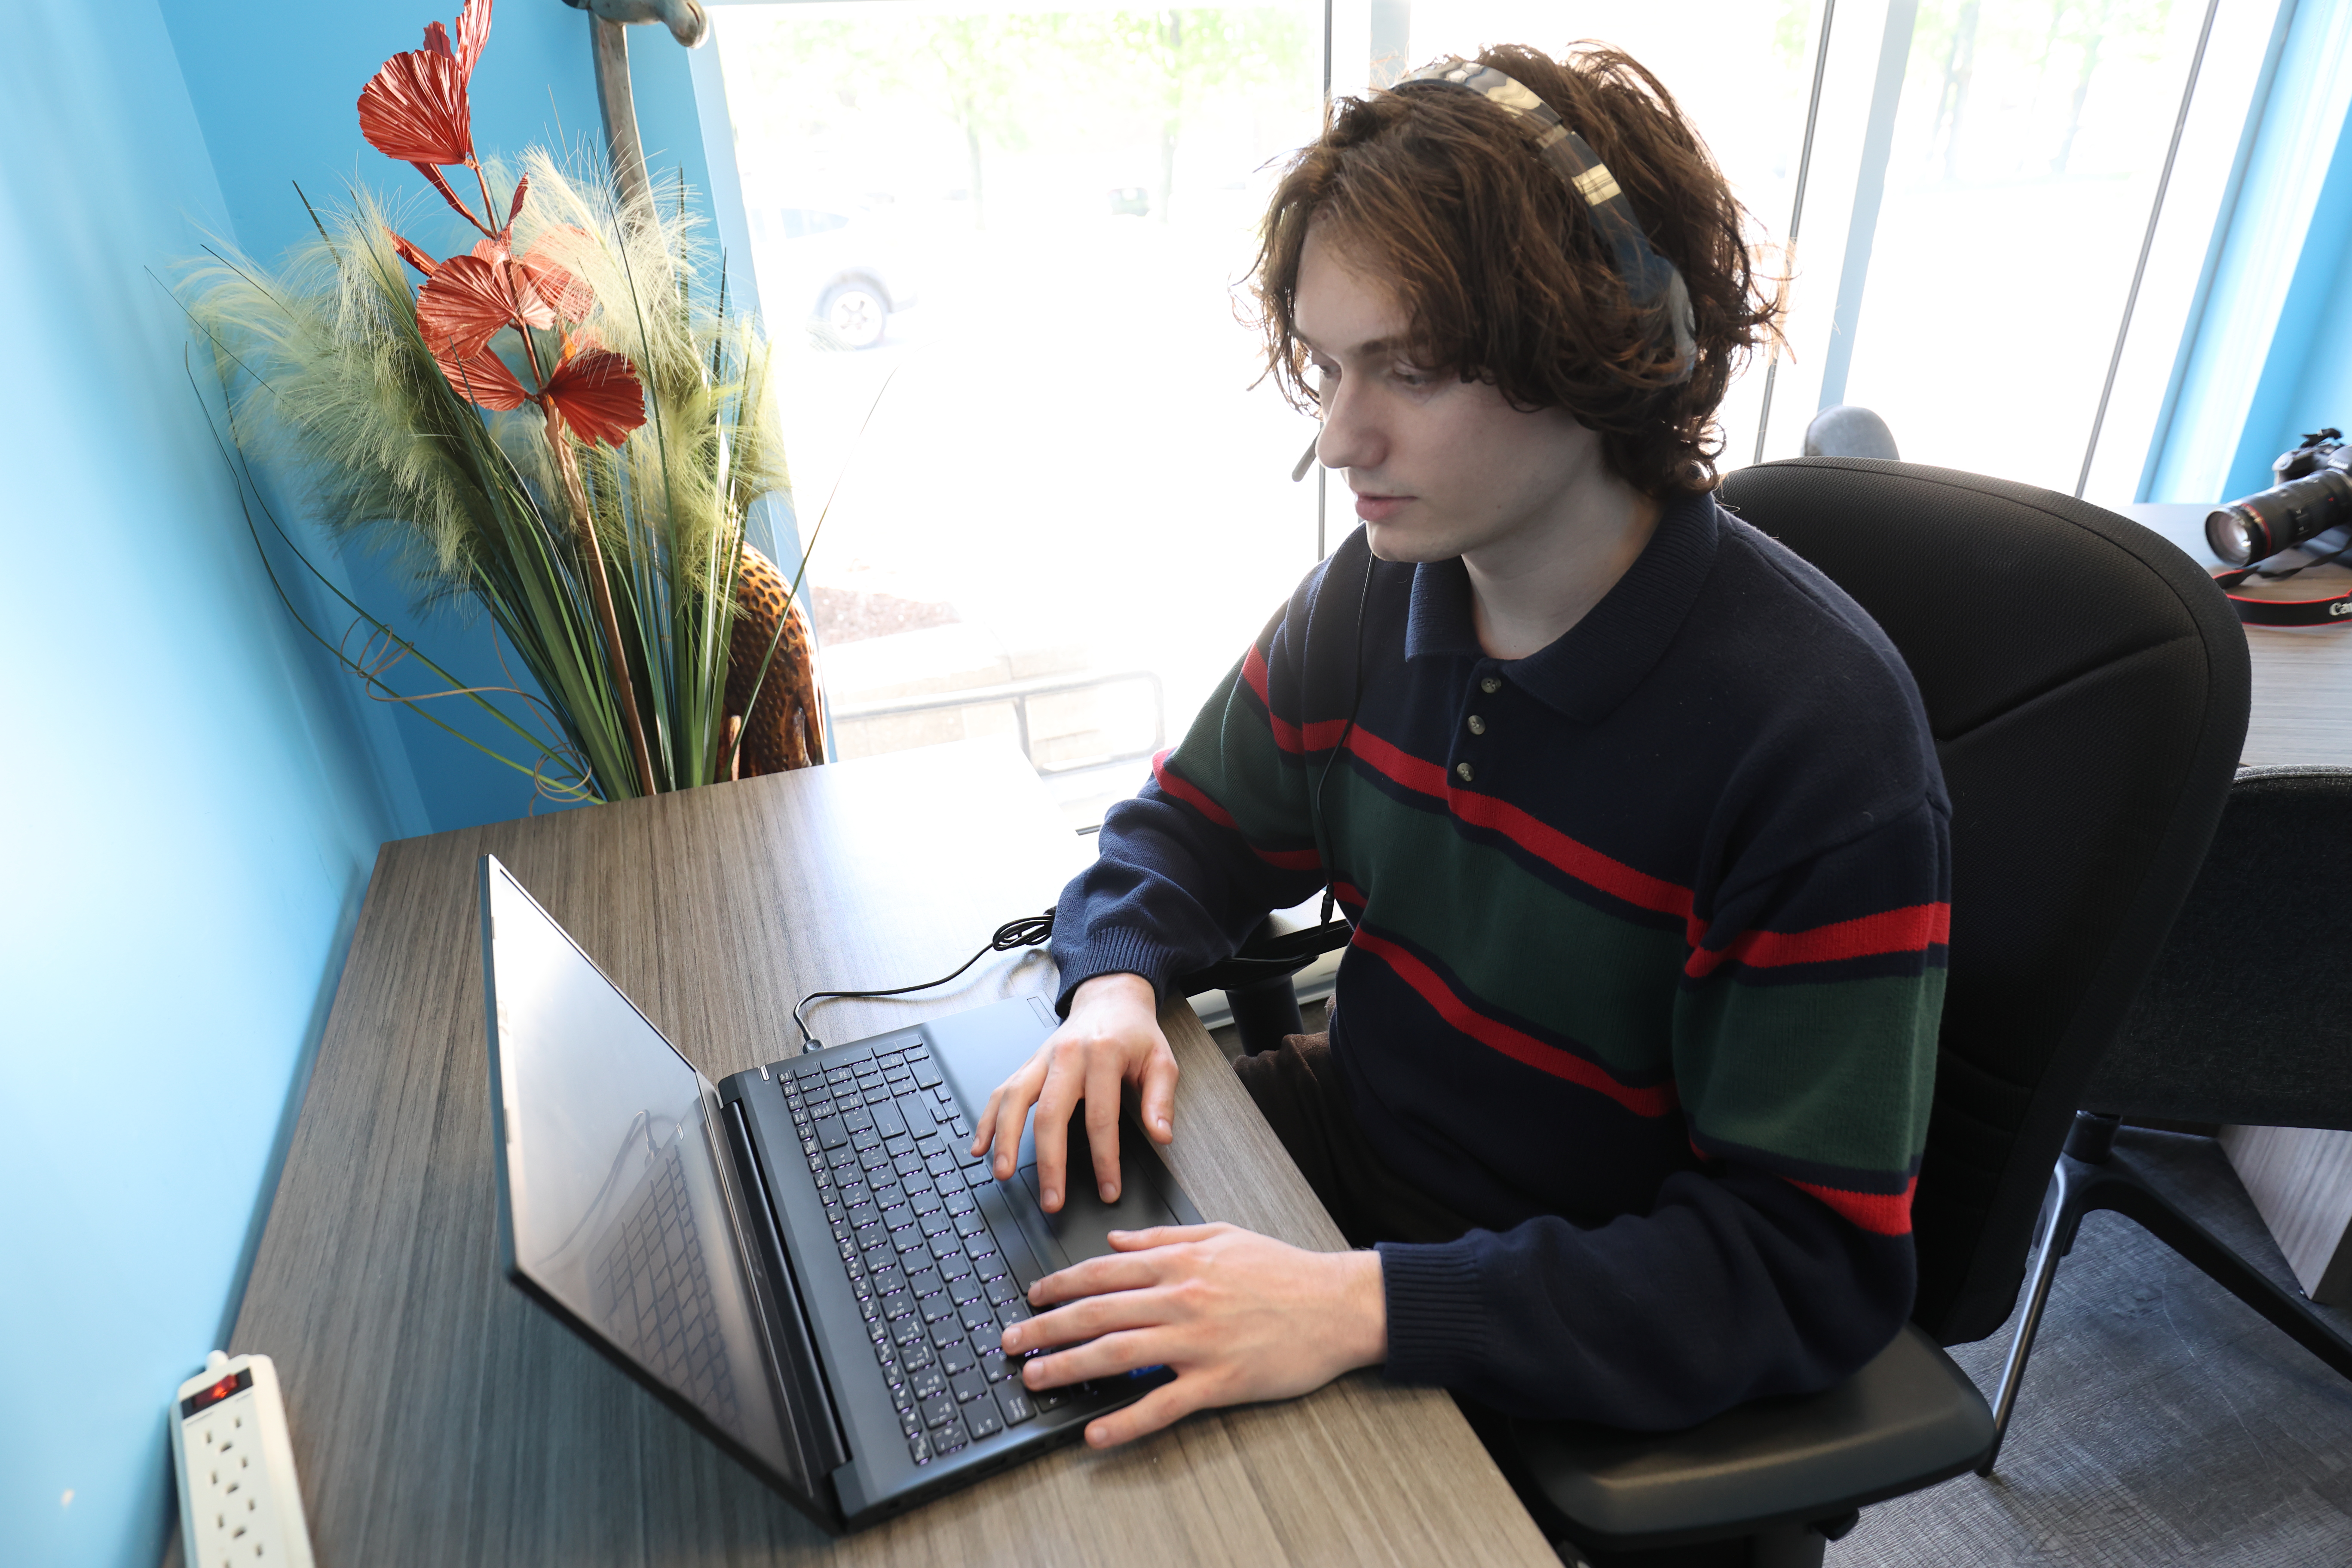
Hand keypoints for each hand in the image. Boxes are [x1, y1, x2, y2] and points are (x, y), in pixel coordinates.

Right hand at [971, 972, 1174, 1211]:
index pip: (1101, 1117)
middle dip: (1049, 1161)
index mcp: (1102, 1055)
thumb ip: (1161, 1099)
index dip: (1105, 1159)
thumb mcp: (1162, 1060)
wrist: (1110, 999)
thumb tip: (1161, 1135)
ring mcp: (1041, 1059)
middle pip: (1050, 1114)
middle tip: (1052, 1199)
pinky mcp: (1028, 1064)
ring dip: (1004, 1139)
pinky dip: (987, 1119)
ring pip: (1014, 1099)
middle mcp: (1066, 1056)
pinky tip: (980, 1146)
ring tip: (1003, 1173)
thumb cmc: (1135, 1033)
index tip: (1108, 1189)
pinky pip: (1001, 1091)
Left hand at [1000, 1222, 1386, 1447]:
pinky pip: (1161, 1406)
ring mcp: (1197, 1343)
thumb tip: (1115, 1240)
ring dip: (1067, 1367)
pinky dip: (1124, 1423)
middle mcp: (1181, 1299)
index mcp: (1180, 1262)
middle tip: (1010, 1343)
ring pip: (1117, 1356)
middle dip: (1046, 1327)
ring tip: (1034, 1378)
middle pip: (1097, 1314)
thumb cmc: (1283, 1271)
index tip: (1032, 1296)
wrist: (1337, 1305)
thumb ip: (1164, 1235)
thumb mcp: (1222, 1235)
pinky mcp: (1218, 1382)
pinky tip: (1094, 1434)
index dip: (1060, 1285)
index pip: (1103, 1273)